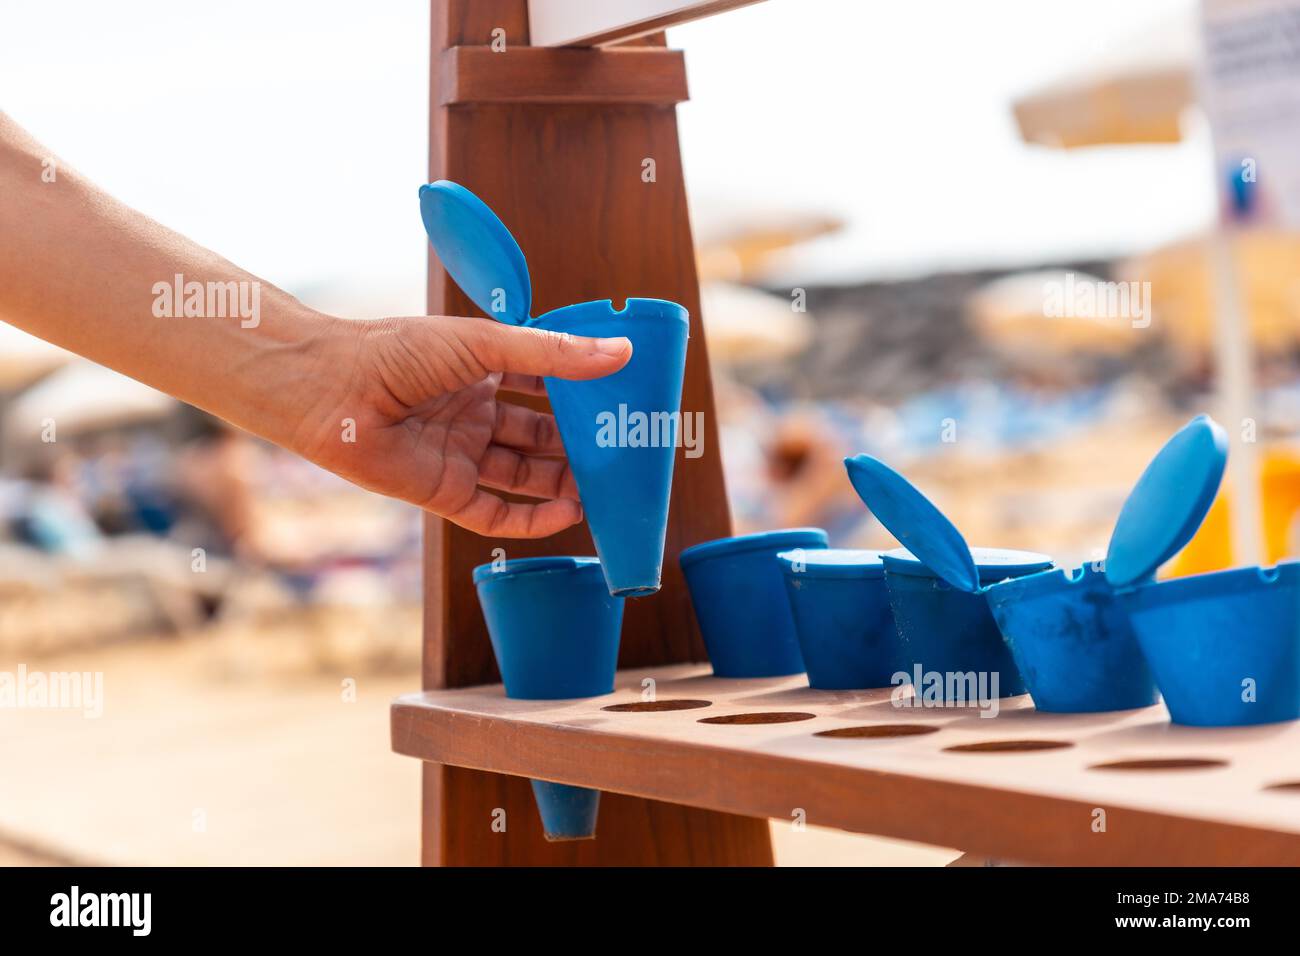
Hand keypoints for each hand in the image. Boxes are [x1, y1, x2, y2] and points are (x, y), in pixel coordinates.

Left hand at [296, 315, 631, 537]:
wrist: (330, 390)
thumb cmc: (397, 352)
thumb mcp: (484, 345)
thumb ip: (551, 354)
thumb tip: (620, 351)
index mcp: (482, 371)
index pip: (545, 385)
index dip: (581, 393)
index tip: (622, 398)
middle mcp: (475, 415)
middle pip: (541, 435)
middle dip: (580, 444)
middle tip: (625, 452)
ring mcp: (462, 455)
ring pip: (526, 476)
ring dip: (565, 483)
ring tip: (608, 488)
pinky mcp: (445, 493)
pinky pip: (498, 514)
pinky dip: (533, 519)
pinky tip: (568, 514)